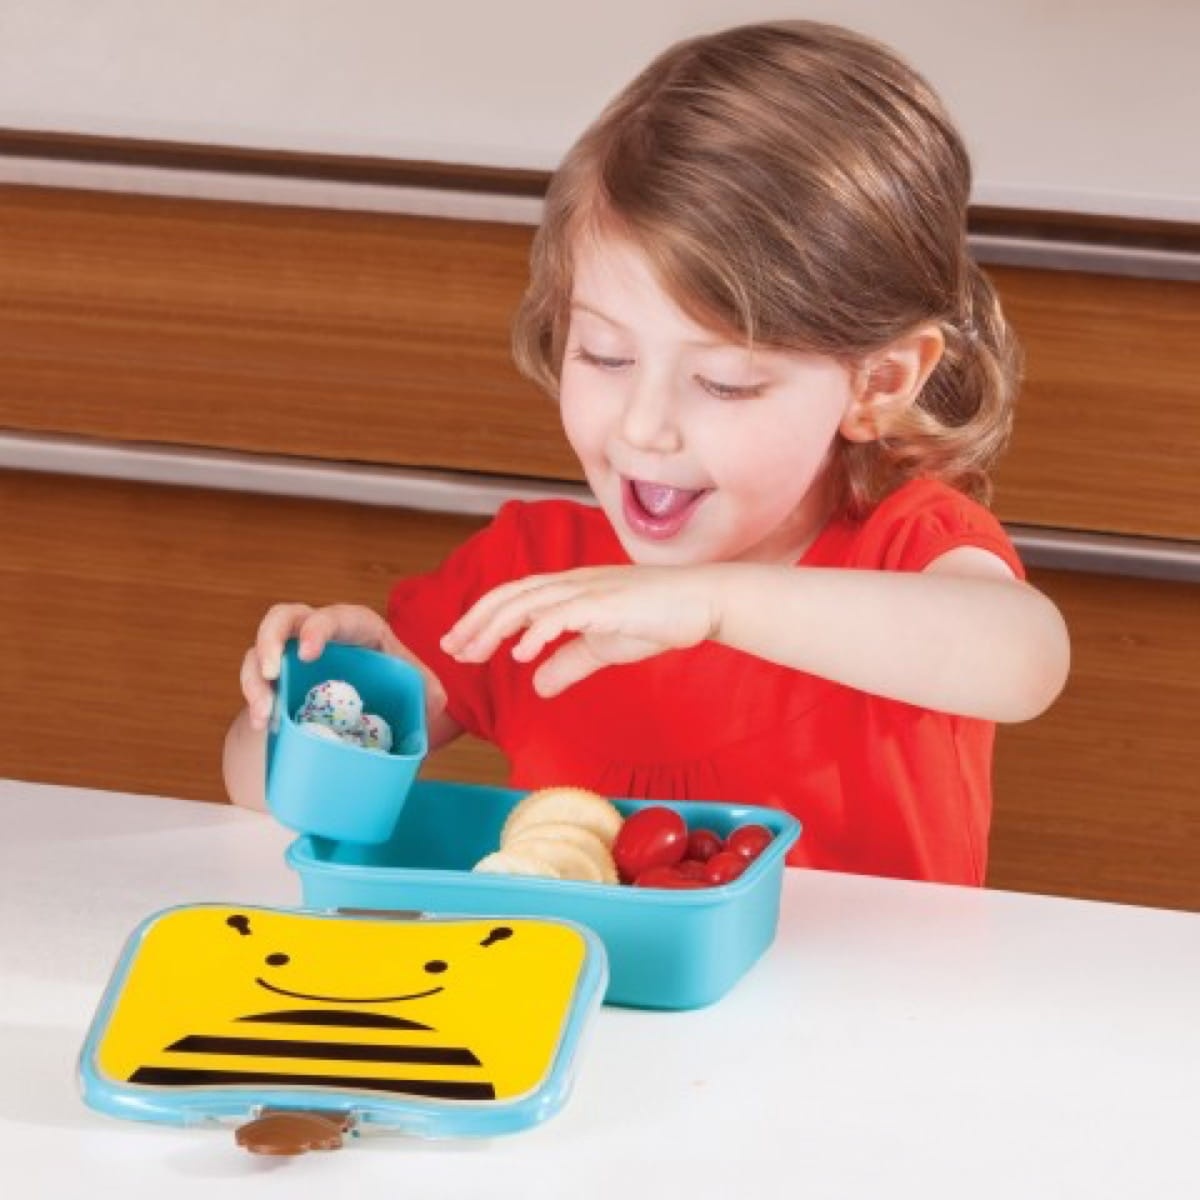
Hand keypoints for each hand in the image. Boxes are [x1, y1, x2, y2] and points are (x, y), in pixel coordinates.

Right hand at [239, 602, 438, 730]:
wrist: (368, 713)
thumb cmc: (393, 689)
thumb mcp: (418, 690)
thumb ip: (429, 692)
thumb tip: (432, 703)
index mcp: (357, 628)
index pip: (337, 617)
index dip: (319, 629)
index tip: (308, 653)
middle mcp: (318, 631)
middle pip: (285, 618)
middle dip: (272, 639)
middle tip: (272, 672)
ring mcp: (292, 653)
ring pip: (261, 648)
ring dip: (256, 678)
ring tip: (264, 713)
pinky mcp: (276, 677)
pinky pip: (254, 677)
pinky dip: (254, 699)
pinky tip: (262, 725)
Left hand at [440, 565, 725, 696]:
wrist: (703, 602)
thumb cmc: (658, 619)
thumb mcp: (603, 647)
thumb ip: (570, 663)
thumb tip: (537, 686)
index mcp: (569, 591)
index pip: (514, 599)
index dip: (482, 618)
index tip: (458, 645)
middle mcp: (572, 584)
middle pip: (510, 596)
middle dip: (476, 622)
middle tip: (450, 650)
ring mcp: (589, 590)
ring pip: (529, 602)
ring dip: (496, 627)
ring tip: (473, 652)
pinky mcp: (608, 603)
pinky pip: (565, 614)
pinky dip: (538, 631)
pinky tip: (521, 652)